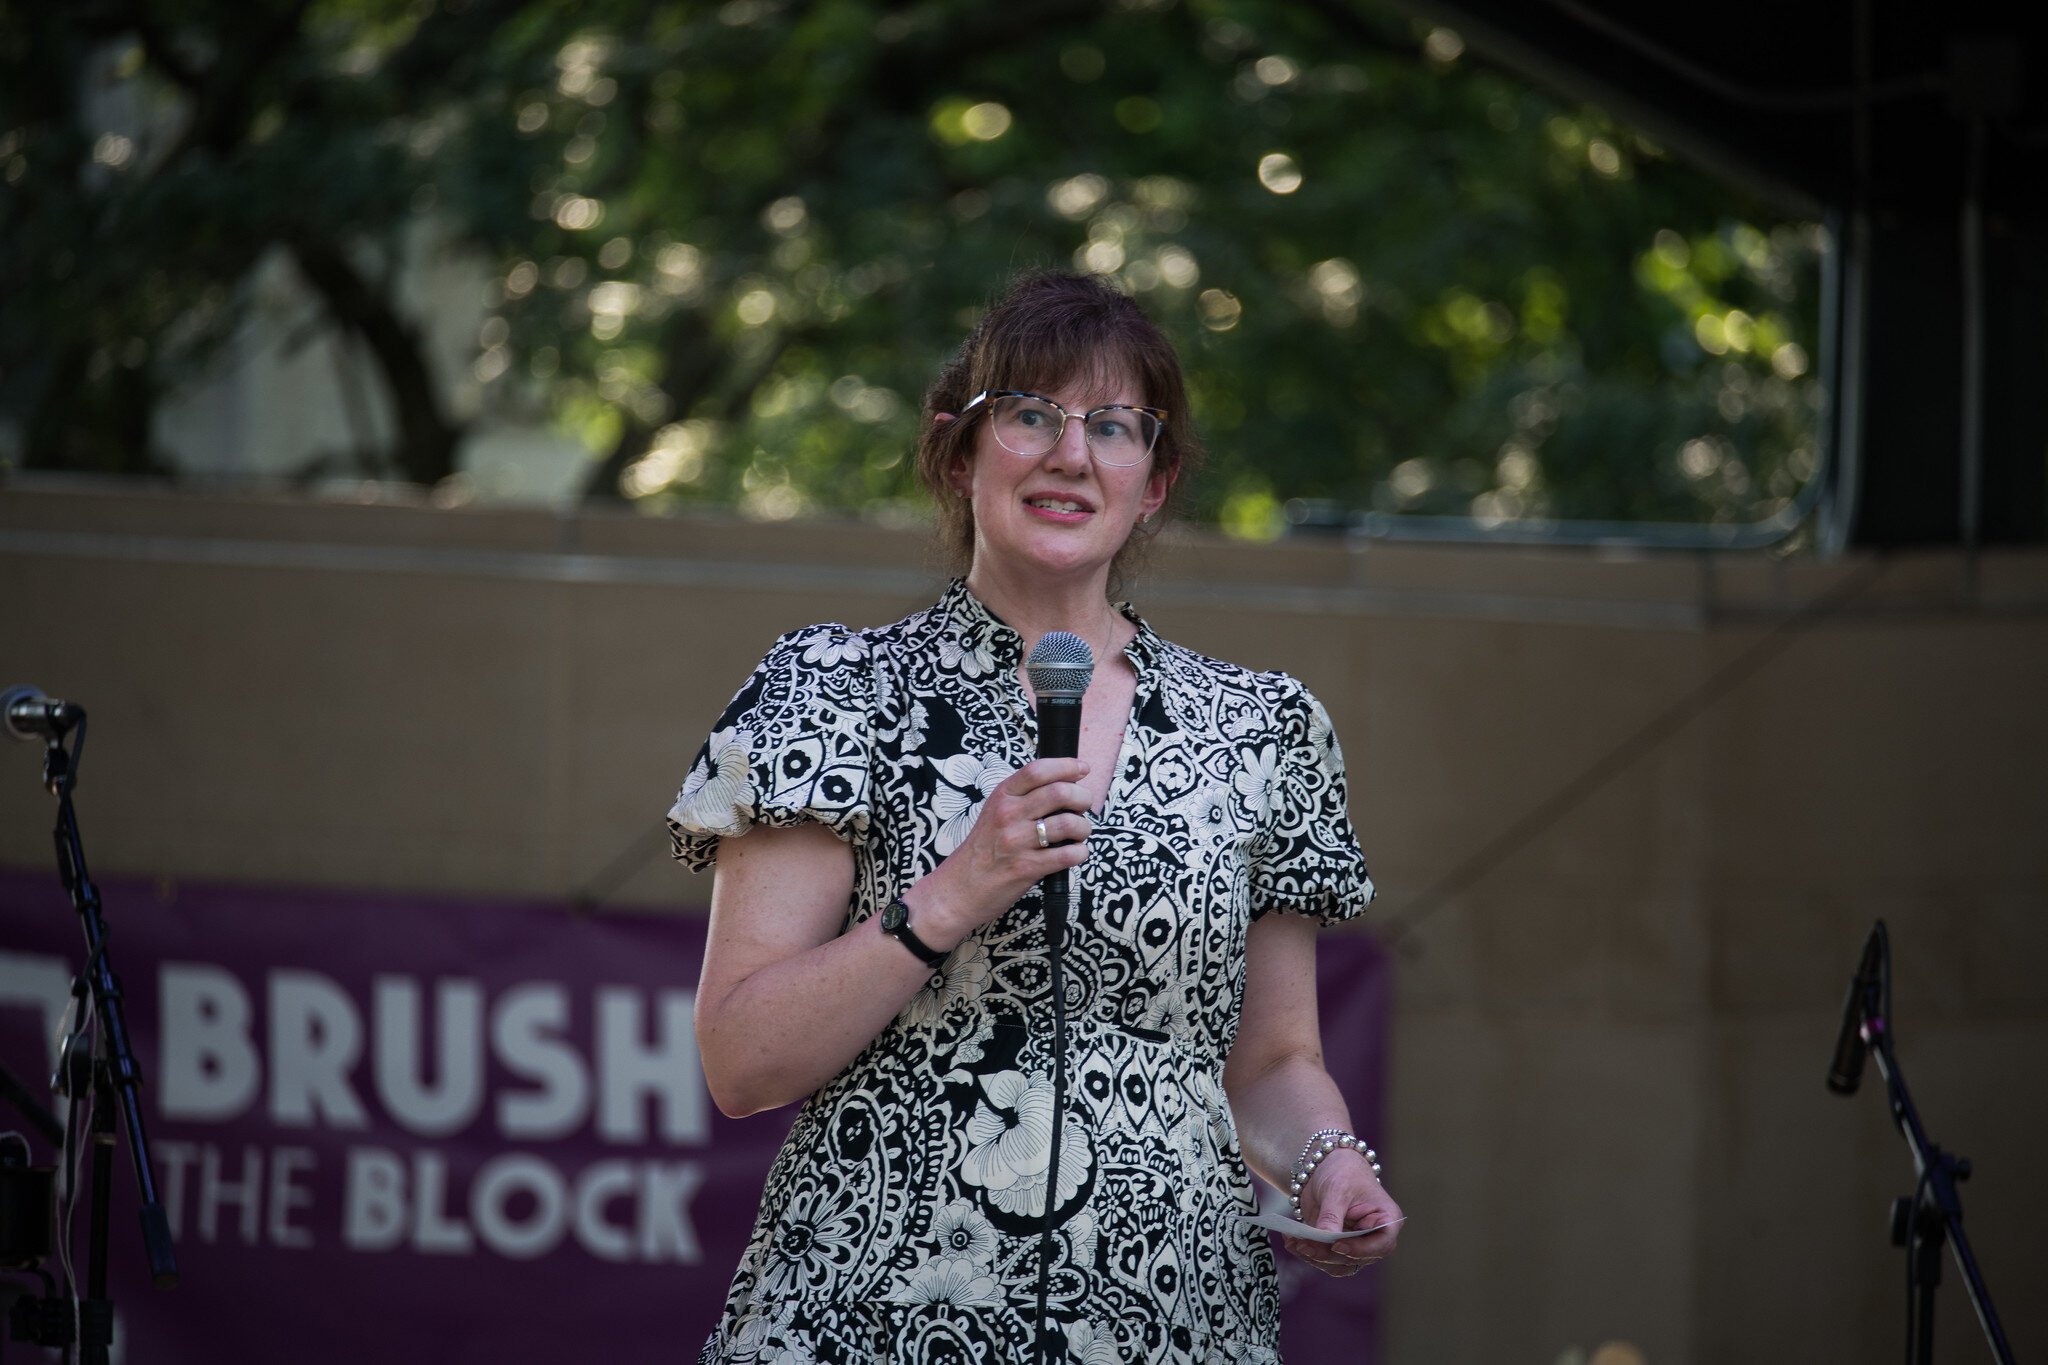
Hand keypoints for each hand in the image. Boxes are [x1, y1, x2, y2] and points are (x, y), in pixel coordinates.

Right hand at [917, 757, 1091, 938]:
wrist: (957, 889)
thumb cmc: (981, 851)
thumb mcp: (994, 814)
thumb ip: (1023, 799)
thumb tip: (1064, 788)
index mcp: (1002, 797)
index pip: (1037, 770)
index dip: (1066, 766)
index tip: (1082, 769)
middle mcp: (1008, 815)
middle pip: (1059, 793)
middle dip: (1082, 798)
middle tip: (1084, 806)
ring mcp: (1017, 842)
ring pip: (1068, 823)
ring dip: (1083, 828)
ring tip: (1079, 833)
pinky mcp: (1026, 868)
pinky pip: (1068, 855)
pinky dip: (1080, 853)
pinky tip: (1075, 853)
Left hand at [1281, 1148, 1401, 1276]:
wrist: (1327, 1167)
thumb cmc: (1342, 1171)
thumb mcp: (1337, 1189)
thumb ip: (1332, 1215)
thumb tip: (1325, 1238)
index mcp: (1387, 1219)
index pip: (1382, 1244)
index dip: (1361, 1249)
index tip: (1337, 1245)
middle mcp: (1375, 1238)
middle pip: (1356, 1258)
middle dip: (1327, 1253)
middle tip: (1303, 1244)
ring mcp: (1356, 1246)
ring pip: (1339, 1265)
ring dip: (1314, 1257)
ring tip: (1293, 1242)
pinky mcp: (1337, 1248)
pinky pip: (1325, 1260)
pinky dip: (1308, 1254)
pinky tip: (1292, 1242)